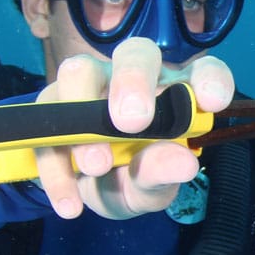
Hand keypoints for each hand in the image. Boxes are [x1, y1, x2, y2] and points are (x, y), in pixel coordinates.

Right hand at [33, 38, 234, 219]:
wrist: (81, 192)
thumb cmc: (131, 180)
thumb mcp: (149, 188)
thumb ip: (163, 175)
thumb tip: (184, 163)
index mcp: (174, 94)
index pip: (201, 71)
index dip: (209, 79)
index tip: (210, 102)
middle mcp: (134, 80)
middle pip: (135, 53)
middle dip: (132, 81)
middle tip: (131, 122)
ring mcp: (89, 85)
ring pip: (80, 71)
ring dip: (82, 112)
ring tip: (95, 165)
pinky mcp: (50, 104)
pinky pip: (44, 122)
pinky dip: (56, 166)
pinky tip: (69, 202)